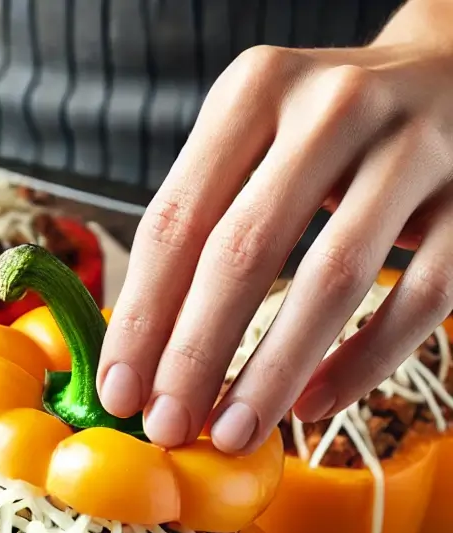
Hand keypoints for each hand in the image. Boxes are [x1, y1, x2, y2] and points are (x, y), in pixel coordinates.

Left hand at [97, 12, 452, 453]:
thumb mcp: (250, 141)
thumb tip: (141, 357)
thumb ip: (199, 226)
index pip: (176, 222)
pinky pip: (419, 298)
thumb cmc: (322, 134)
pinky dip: (362, 362)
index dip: (141, 318)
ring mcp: (414, 149)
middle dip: (195, 355)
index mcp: (254, 92)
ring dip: (273, 370)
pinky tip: (311, 406)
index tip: (119, 395)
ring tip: (233, 433)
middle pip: (244, 252)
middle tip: (167, 427)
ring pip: (333, 279)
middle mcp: (333, 107)